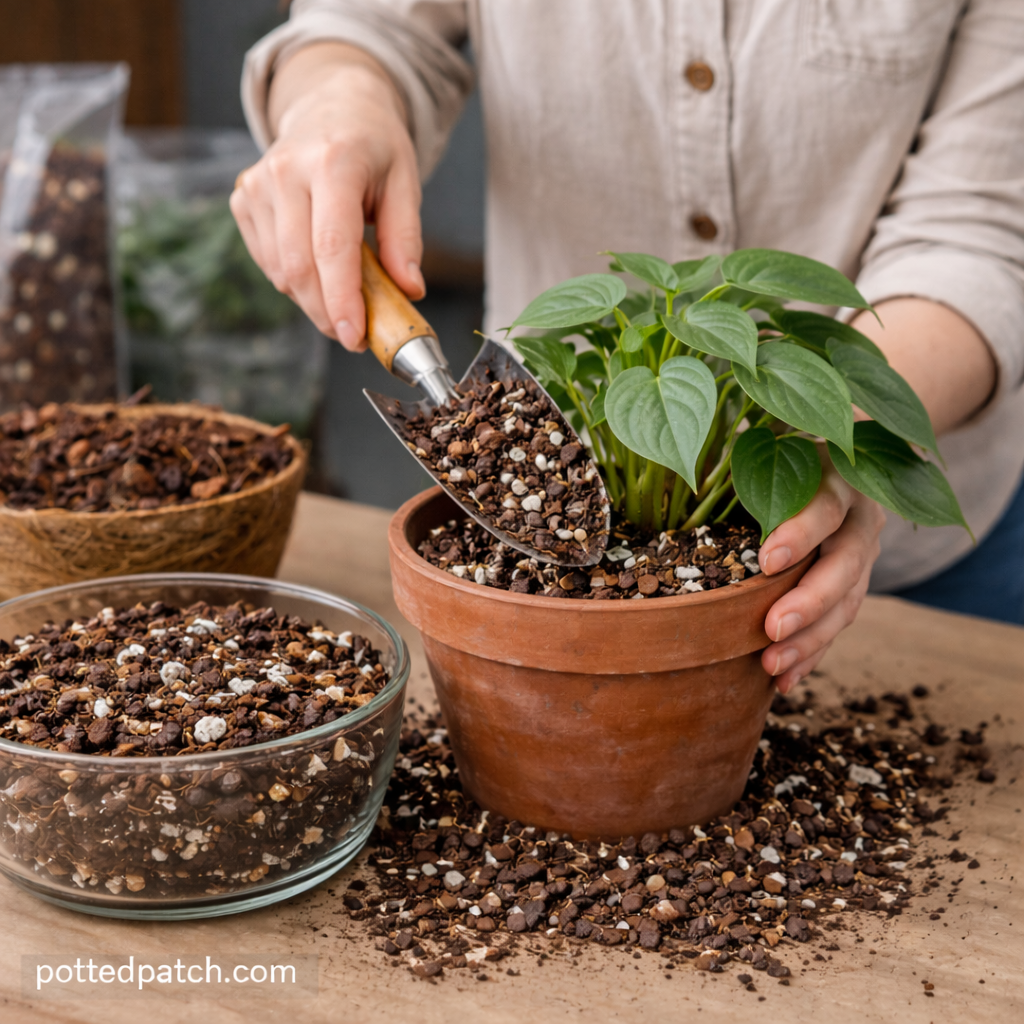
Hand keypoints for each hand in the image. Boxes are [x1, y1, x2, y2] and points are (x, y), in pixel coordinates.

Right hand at [229, 43, 424, 349]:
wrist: (330, 105)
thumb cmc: (373, 148)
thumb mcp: (404, 183)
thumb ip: (405, 239)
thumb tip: (408, 291)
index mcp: (332, 162)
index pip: (332, 246)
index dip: (341, 299)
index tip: (354, 337)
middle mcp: (286, 171)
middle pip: (300, 267)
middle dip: (327, 313)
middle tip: (355, 335)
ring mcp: (257, 185)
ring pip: (281, 273)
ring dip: (313, 301)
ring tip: (344, 298)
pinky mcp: (242, 199)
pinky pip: (268, 263)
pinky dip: (296, 282)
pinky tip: (319, 269)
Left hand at [758, 456, 884, 693]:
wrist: (845, 456)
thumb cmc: (785, 453)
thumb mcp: (770, 449)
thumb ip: (741, 464)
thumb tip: (683, 483)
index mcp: (839, 477)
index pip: (826, 506)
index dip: (801, 533)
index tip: (768, 561)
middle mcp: (862, 517)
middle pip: (845, 564)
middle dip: (809, 601)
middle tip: (772, 628)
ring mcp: (864, 552)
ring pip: (848, 601)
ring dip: (811, 638)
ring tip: (773, 665)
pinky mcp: (858, 582)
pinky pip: (840, 623)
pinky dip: (813, 653)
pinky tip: (785, 678)